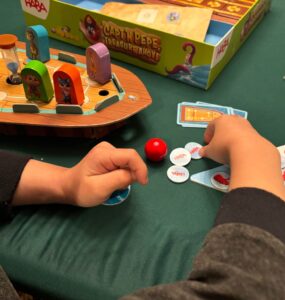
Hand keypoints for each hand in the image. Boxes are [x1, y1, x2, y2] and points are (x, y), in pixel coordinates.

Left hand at [13, 142, 147, 206]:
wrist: (69, 186)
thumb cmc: (82, 190)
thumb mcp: (100, 188)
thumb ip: (120, 179)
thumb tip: (137, 174)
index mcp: (103, 154)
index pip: (130, 155)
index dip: (140, 168)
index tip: (143, 183)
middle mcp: (107, 148)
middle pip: (130, 159)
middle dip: (131, 174)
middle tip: (118, 187)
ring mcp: (108, 150)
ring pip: (128, 162)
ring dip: (126, 175)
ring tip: (112, 184)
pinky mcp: (110, 155)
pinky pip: (124, 164)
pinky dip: (122, 174)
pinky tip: (111, 180)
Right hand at [199, 115, 266, 164]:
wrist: (249, 151)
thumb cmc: (225, 147)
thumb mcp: (211, 151)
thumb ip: (205, 150)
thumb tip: (202, 152)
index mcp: (221, 120)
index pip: (211, 125)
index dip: (207, 134)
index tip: (207, 143)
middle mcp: (234, 119)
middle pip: (225, 125)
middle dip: (220, 134)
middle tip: (217, 143)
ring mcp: (246, 125)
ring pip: (236, 129)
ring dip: (231, 137)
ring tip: (228, 147)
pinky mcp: (256, 133)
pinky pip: (245, 136)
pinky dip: (241, 142)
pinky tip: (239, 151)